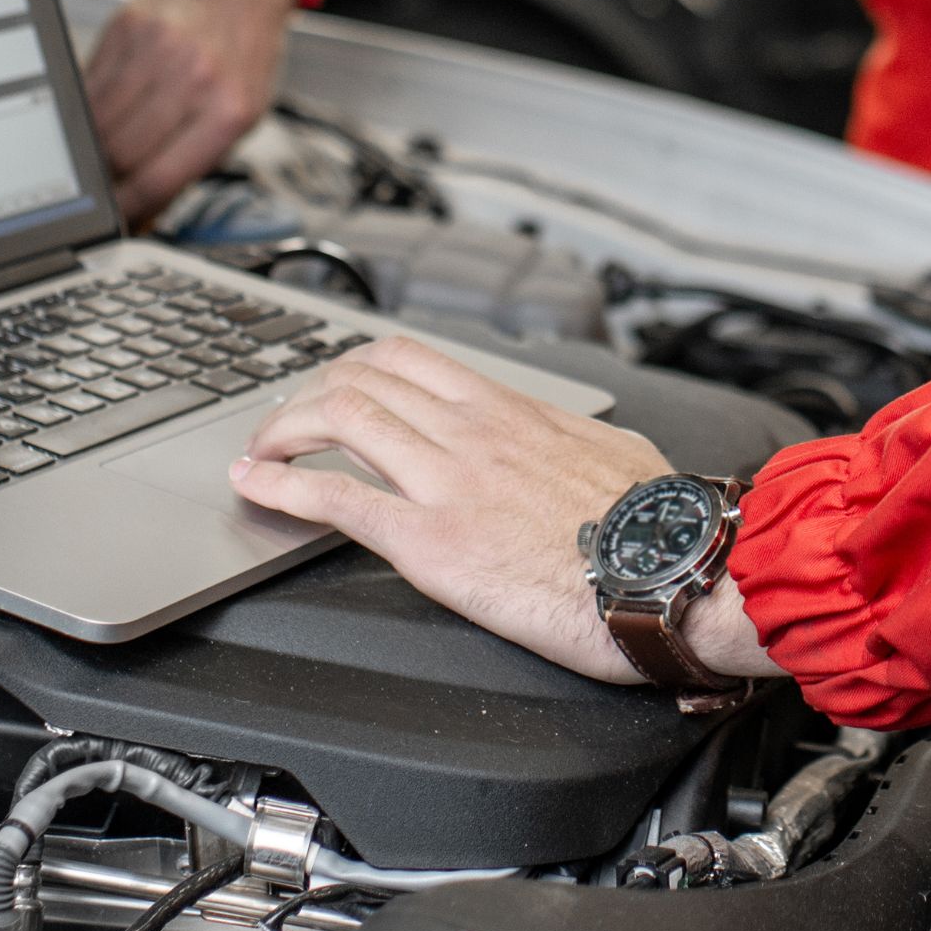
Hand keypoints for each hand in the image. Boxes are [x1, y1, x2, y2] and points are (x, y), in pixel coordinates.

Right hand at [84, 0, 298, 227]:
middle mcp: (192, 79)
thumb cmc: (247, 47)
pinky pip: (89, 88)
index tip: (114, 226)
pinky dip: (85, 115)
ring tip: (95, 165)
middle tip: (100, 198)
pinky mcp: (124, 29)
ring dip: (90, 154)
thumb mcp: (245, 112)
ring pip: (98, 125)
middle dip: (105, 186)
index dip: (128, 212)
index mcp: (228, 110)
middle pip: (121, 156)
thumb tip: (149, 211)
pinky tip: (93, 124)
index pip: (159, 179)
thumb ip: (198, 161)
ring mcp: (155, 51)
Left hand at [229, 338, 782, 684]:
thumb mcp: (615, 452)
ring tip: (262, 451)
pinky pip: (338, 497)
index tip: (334, 384)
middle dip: (305, 396)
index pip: (411, 357)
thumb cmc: (656, 525)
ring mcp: (447, 481)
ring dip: (283, 431)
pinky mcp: (432, 541)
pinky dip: (282, 485)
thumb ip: (573, 439)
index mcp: (512, 410)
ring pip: (338, 419)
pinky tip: (258, 486)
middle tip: (284, 425)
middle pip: (360, 378)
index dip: (354, 366)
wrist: (671, 573)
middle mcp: (471, 431)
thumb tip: (572, 443)